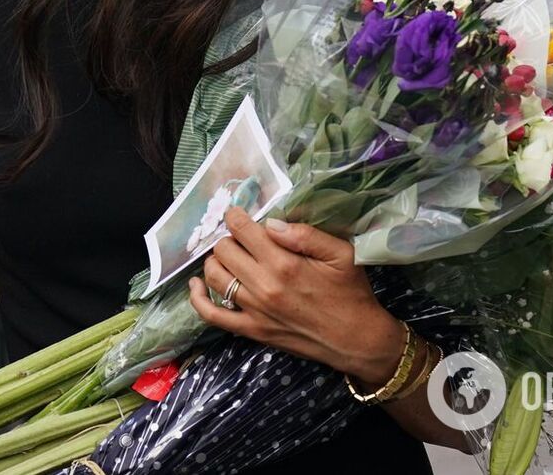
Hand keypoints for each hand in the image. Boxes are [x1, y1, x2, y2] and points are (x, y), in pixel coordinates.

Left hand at [188, 208, 408, 384]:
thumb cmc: (350, 293)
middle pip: (224, 250)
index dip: (236, 217)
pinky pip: (213, 315)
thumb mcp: (340, 254)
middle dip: (229, 238)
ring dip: (215, 261)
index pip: (243, 230)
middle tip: (240, 238)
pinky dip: (197, 299)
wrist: (356, 339)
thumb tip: (271, 223)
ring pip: (214, 276)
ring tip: (227, 256)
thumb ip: (305, 234)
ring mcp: (254, 310)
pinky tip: (195, 285)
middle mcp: (264, 285)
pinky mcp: (252, 331)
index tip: (238, 214)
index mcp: (284, 263)